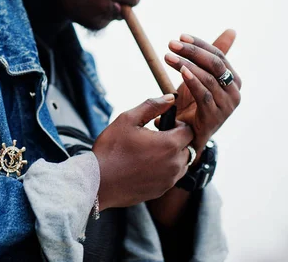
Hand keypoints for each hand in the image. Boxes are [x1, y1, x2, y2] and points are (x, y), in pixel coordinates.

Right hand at [93, 95, 193, 209]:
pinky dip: (164, 170)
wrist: (99, 182)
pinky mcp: (161, 190)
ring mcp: (169, 180)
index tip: (160, 125)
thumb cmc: (111, 149)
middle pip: (187, 147)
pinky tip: (144, 165)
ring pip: (181, 164)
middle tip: (154, 138)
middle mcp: (174, 164)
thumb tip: (170, 98)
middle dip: (175, 140)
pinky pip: (171, 177)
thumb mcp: (127, 120)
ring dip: (172, 156)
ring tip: (149, 152)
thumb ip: (151, 106)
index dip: (177, 124)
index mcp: (170, 144)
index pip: (189, 130)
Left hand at [161, 29, 241, 156]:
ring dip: (186, 64)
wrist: (188, 136)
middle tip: (172, 44)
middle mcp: (234, 91)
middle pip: (215, 64)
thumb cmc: (195, 104)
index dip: (200, 44)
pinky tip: (182, 71)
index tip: (180, 36)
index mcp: (233, 79)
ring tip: (168, 56)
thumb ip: (211, 57)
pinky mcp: (215, 117)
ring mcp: (226, 105)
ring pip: (208, 78)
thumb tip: (232, 31)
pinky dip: (193, 81)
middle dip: (193, 51)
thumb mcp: (200, 77)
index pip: (218, 55)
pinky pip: (204, 95)